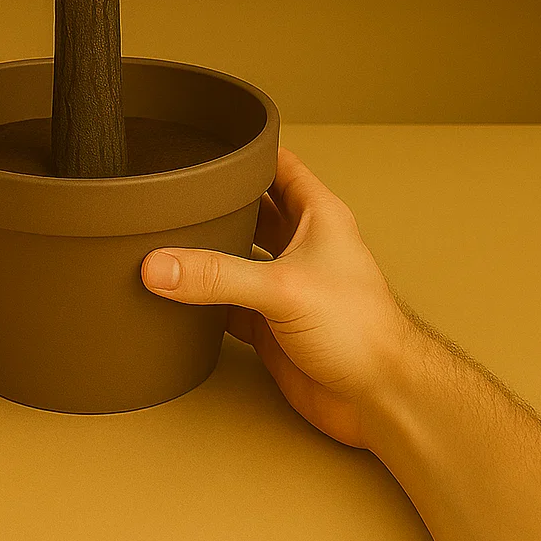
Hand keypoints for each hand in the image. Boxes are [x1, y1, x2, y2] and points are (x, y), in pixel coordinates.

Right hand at [141, 147, 408, 448]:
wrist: (380, 401)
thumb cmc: (362, 330)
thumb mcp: (284, 289)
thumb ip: (218, 275)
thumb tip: (159, 265)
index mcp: (317, 215)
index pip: (278, 165)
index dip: (246, 150)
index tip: (207, 139)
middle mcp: (300, 245)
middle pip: (251, 209)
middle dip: (216, 201)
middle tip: (172, 188)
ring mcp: (284, 285)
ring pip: (236, 256)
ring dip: (206, 251)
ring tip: (163, 235)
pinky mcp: (270, 324)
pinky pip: (227, 303)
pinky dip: (202, 300)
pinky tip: (175, 294)